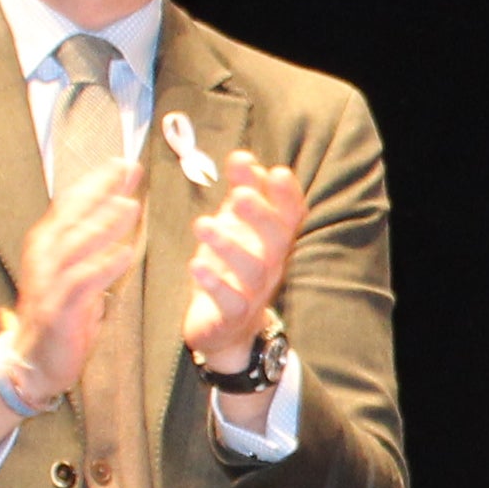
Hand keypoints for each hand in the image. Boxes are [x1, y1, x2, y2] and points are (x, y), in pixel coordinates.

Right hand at [4, 144, 146, 398]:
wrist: (33, 361)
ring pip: (76, 245)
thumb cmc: (60, 314)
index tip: (122, 163)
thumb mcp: (74, 273)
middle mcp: (43, 257)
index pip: (71, 204)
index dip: (96, 182)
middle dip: (100, 191)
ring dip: (103, 224)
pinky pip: (82, 283)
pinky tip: (126, 253)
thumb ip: (91, 245)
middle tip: (128, 171)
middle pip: (72, 215)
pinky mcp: (58, 309)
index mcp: (47, 245)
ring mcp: (48, 282)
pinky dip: (104, 267)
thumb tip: (118, 211)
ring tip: (130, 206)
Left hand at [182, 148, 306, 368]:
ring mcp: (253, 293)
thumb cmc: (230, 271)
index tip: (275, 172)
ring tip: (202, 225)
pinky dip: (215, 283)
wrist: (224, 330)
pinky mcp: (231, 316)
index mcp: (272, 243)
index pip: (291, 217)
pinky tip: (197, 265)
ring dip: (229, 246)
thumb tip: (244, 157)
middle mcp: (269, 266)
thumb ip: (241, 193)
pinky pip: (230, 301)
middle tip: (240, 195)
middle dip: (261, 216)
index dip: (287, 196)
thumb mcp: (235, 229)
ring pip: (252, 270)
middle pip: (276, 241)